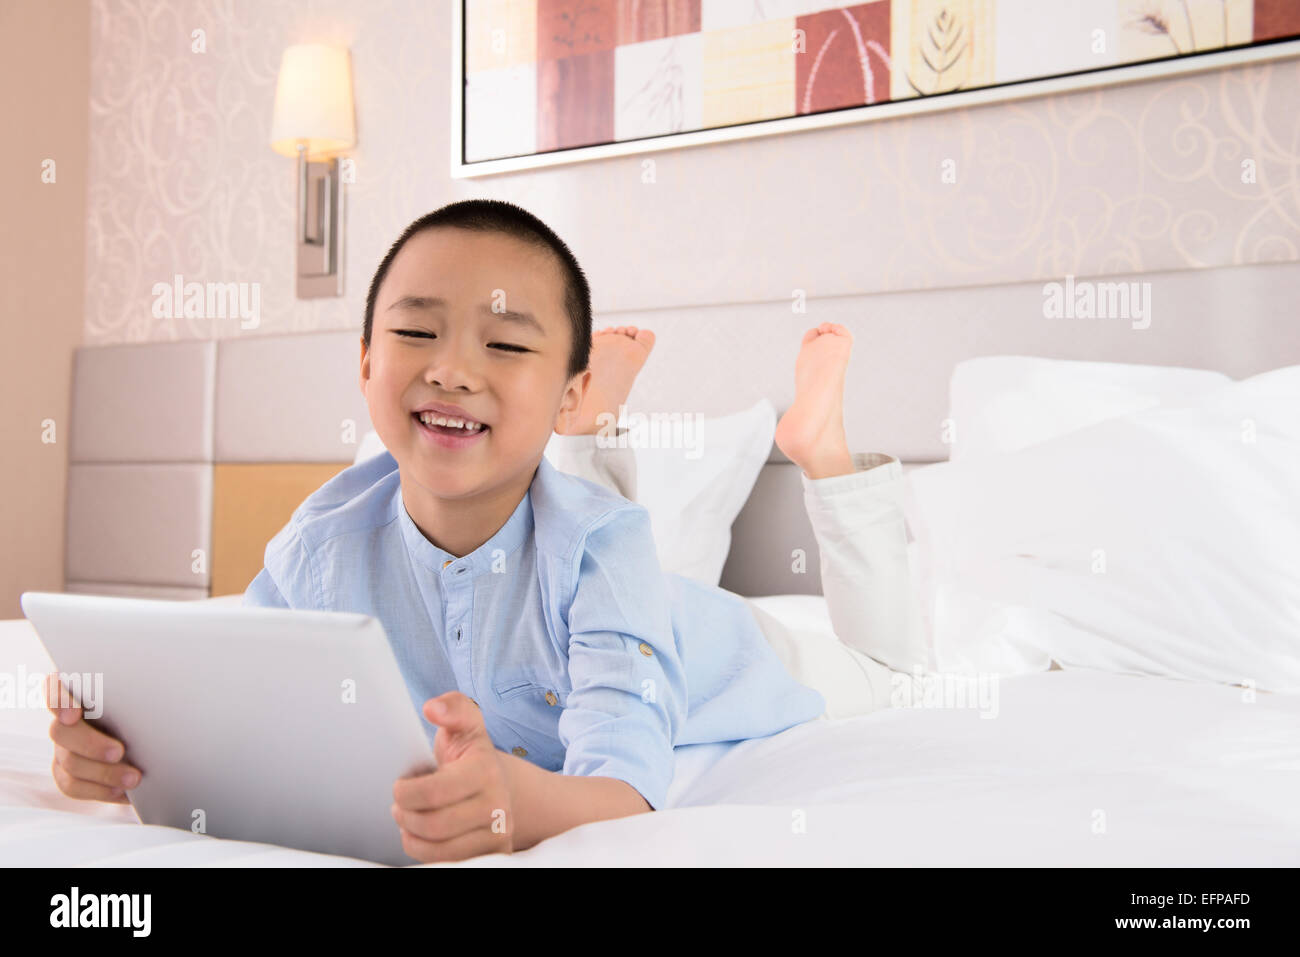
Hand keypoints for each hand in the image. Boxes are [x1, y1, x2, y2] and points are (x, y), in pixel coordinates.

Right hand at [44, 672, 140, 803]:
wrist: (149, 738)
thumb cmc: (146, 708)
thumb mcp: (142, 696)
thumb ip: (135, 694)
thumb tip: (156, 699)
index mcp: (79, 690)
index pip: (55, 688)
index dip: (59, 702)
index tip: (74, 715)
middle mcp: (64, 719)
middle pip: (60, 731)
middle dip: (90, 744)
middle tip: (119, 752)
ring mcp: (62, 747)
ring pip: (69, 762)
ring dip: (102, 772)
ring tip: (133, 778)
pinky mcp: (65, 772)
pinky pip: (73, 786)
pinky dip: (98, 790)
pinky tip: (120, 791)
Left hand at [391, 691, 513, 862]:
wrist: (499, 785)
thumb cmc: (471, 754)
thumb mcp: (464, 723)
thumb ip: (452, 707)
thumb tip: (433, 708)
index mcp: (486, 770)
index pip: (434, 793)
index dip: (405, 792)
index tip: (398, 786)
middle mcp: (499, 805)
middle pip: (435, 825)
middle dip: (406, 816)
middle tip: (398, 807)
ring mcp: (499, 834)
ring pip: (440, 851)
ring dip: (413, 837)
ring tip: (408, 821)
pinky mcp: (494, 855)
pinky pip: (450, 864)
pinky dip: (427, 854)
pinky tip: (422, 837)